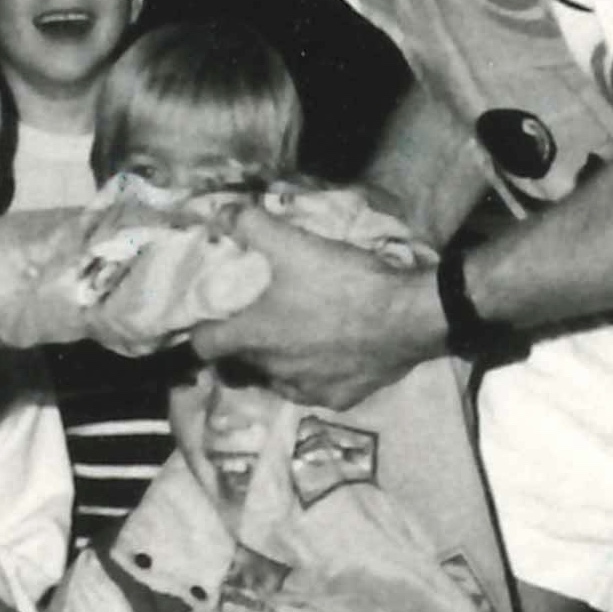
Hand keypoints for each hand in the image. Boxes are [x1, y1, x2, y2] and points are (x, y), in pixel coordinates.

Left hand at [188, 201, 446, 410]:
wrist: (408, 316)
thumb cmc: (344, 282)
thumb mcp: (294, 244)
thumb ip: (252, 226)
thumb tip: (221, 212)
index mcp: (254, 337)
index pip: (204, 346)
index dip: (203, 332)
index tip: (211, 319)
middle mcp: (272, 371)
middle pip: (241, 362)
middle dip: (244, 343)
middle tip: (258, 319)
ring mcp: (306, 389)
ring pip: (276, 378)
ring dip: (278, 360)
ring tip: (294, 336)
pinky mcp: (339, 399)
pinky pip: (314, 389)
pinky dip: (314, 374)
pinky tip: (327, 354)